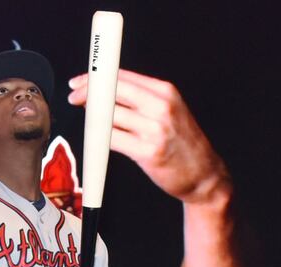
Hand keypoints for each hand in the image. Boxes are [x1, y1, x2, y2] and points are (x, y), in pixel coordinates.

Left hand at [68, 70, 230, 204]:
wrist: (205, 175)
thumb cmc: (183, 144)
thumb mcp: (170, 110)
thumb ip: (141, 98)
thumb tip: (103, 89)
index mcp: (166, 92)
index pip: (122, 76)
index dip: (95, 77)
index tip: (80, 81)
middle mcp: (162, 107)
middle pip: (112, 91)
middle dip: (87, 93)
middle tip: (75, 98)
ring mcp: (155, 130)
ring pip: (109, 116)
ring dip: (92, 118)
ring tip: (89, 123)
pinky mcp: (148, 153)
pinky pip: (112, 140)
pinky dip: (100, 139)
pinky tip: (97, 140)